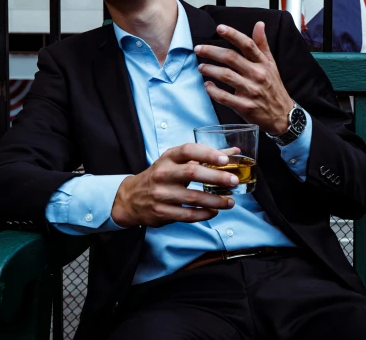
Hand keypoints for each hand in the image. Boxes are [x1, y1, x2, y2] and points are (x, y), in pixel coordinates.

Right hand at [111, 144, 239, 227]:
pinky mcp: (161, 212)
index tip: (225, 160)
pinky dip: (204, 214)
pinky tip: (214, 212)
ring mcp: (161, 194)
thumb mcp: (176, 162)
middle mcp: (163, 174)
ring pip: (193, 198)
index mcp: (168, 158)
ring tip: (231, 202)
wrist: (130, 198)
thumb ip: (205, 157)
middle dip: (216, 178)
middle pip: (192, 173)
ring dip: (215, 200)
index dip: (208, 154)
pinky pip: (187, 215)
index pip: (188, 150)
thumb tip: (234, 152)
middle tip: (234, 181)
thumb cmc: (161, 176)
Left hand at [195, 22, 293, 135]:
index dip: (233, 34)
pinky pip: (224, 96)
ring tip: (201, 67)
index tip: (220, 28)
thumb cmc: (274, 88)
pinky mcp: (245, 106)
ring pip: (225, 75)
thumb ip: (262, 45)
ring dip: (209, 69)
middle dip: (211, 51)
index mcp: (263, 64)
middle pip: (231, 58)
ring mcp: (251, 91)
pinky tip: (207, 85)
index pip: (248, 44)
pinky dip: (213, 90)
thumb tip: (259, 24)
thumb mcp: (271, 65)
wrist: (282, 115)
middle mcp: (258, 75)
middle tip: (198, 49)